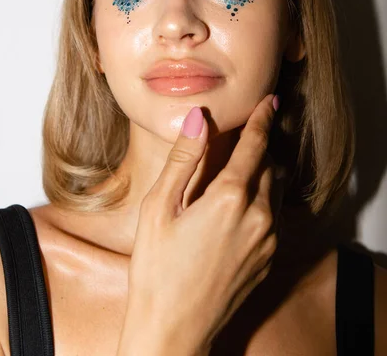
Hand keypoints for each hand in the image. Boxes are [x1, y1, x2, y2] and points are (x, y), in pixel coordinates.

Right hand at [121, 94, 283, 354]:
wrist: (173, 330)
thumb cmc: (157, 269)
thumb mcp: (159, 207)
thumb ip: (184, 159)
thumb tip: (198, 118)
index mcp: (230, 198)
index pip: (256, 146)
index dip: (263, 119)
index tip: (270, 101)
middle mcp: (259, 216)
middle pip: (270, 165)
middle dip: (261, 145)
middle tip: (248, 132)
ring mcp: (268, 240)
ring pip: (275, 190)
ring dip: (264, 172)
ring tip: (244, 165)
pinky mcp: (269, 259)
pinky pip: (274, 216)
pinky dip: (263, 199)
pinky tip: (240, 205)